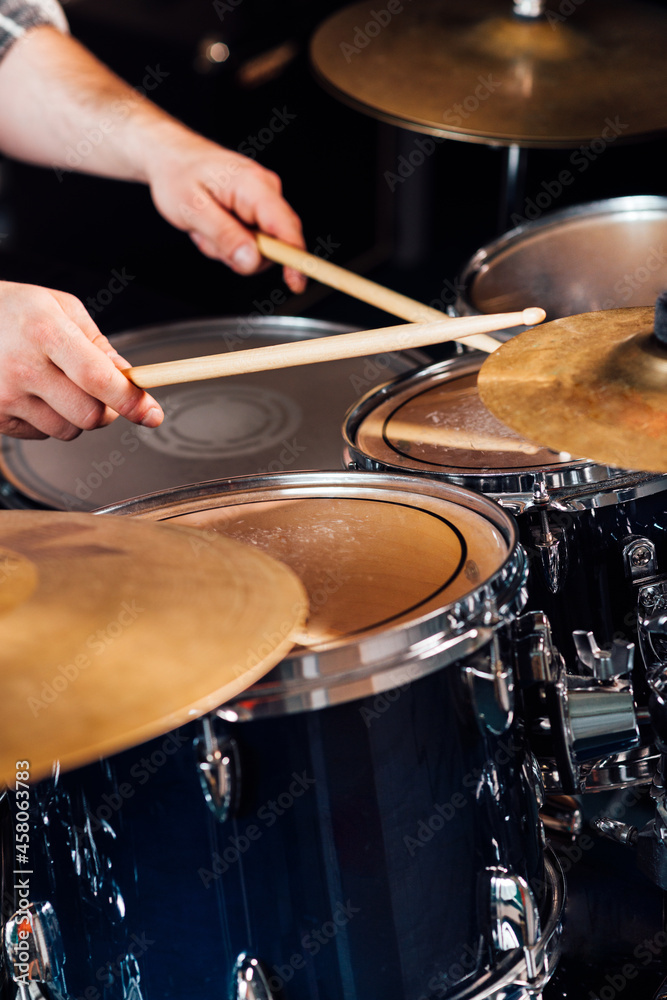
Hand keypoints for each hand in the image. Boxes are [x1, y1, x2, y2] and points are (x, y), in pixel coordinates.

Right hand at [0, 281, 162, 439]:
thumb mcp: (58, 307)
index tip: (152, 414)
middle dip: (107, 410)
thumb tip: (130, 378)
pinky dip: (47, 420)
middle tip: (102, 394)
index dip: (132, 401)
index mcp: (46, 330)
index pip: (101, 379)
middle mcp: (23, 366)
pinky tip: (31, 393)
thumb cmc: (11, 310)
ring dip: (75, 416)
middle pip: (89, 416)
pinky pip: (41, 434)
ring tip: (56, 384)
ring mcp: (5, 395)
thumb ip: (98, 344)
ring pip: (68, 431)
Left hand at [144, 129, 306, 292]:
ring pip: (260, 247)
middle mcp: (266, 190)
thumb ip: (225, 236)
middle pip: (275, 243)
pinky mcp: (257, 209)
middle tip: (207, 237)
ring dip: (230, 248)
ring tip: (206, 228)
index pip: (286, 228)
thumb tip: (252, 261)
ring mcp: (263, 200)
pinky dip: (230, 241)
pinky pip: (252, 240)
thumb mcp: (192, 209)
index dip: (294, 259)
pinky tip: (212, 226)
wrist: (171, 156)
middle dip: (242, 252)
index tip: (295, 283)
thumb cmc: (177, 175)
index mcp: (254, 185)